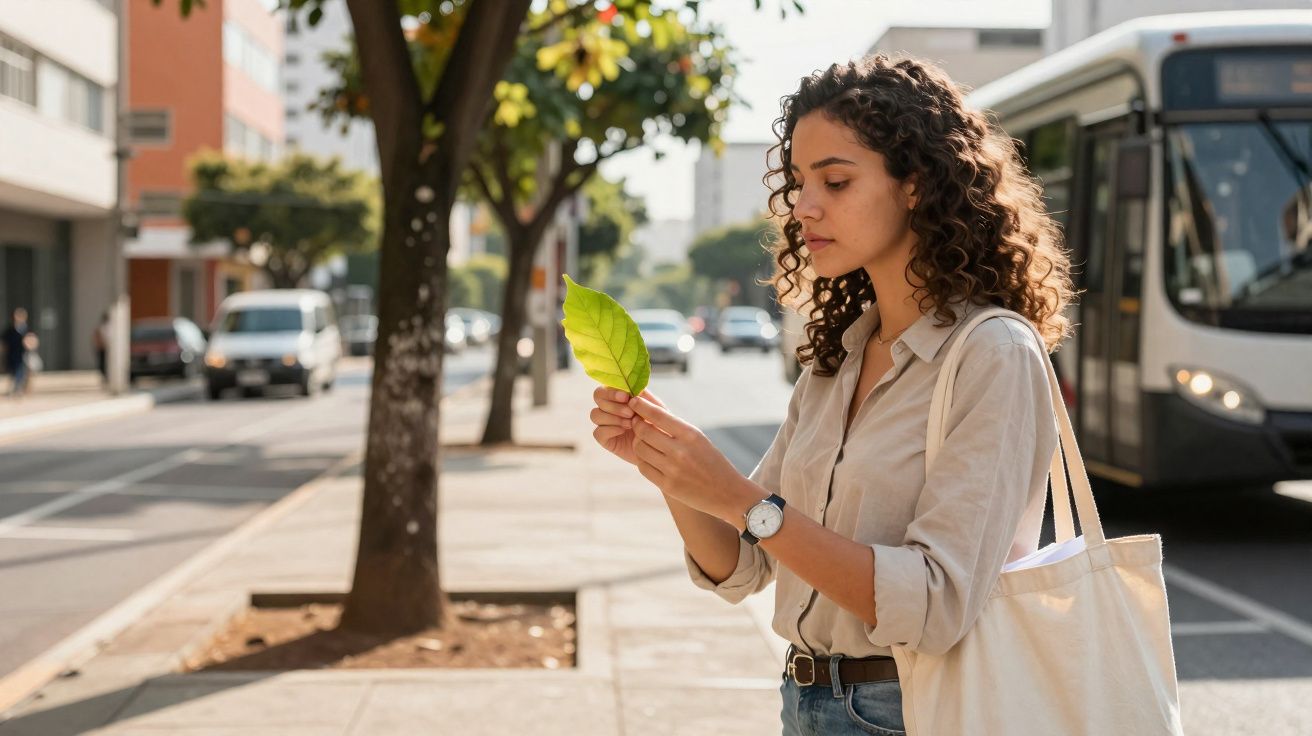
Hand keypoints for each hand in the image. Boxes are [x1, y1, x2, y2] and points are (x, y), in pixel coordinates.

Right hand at [590, 386, 665, 465]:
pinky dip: (610, 430)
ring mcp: (606, 423)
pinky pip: (597, 432)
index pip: (606, 387)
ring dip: (613, 417)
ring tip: (630, 424)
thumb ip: (644, 397)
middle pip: (598, 397)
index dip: (612, 391)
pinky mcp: (605, 438)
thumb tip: (632, 389)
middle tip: (630, 413)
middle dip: (614, 405)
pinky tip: (623, 431)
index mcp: (620, 396)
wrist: (659, 449)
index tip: (626, 397)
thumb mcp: (656, 409)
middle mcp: (609, 407)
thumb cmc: (657, 425)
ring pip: (595, 414)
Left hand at [628, 395, 759, 522]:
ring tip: (644, 441)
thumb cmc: (711, 461)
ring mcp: (673, 470)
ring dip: (638, 443)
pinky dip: (642, 460)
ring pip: (640, 449)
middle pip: (644, 431)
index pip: (658, 415)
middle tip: (636, 422)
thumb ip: (674, 426)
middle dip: (636, 424)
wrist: (727, 493)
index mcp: (691, 434)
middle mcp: (680, 451)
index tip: (633, 401)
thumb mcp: (698, 438)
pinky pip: (643, 467)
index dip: (641, 406)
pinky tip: (648, 457)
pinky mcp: (667, 485)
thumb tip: (649, 408)